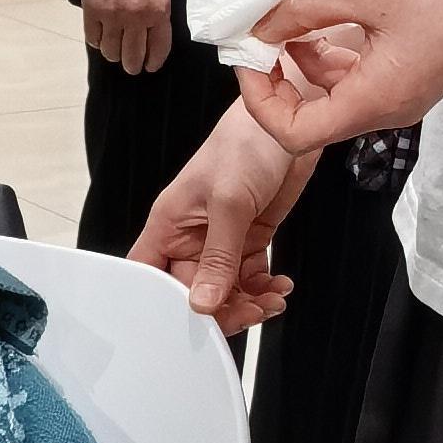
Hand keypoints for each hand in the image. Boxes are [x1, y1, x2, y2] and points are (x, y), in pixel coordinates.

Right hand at [82, 0, 173, 77]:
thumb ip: (157, 17)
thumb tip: (147, 42)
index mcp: (158, 13)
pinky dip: (97, 40)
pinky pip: (93, 38)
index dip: (152, 62)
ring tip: (114, 45)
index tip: (148, 66)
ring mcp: (111, 15)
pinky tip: (101, 33)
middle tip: (130, 63)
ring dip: (113, 52)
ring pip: (110, 52)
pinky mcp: (92, 10)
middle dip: (132, 64)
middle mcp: (135, 18)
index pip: (157, 49)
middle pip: (131, 56)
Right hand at [125, 104, 310, 331]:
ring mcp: (221, 239)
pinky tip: (279, 284)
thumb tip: (203, 302)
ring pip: (224, 290)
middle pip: (191, 292)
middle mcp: (191, 236)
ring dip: (249, 302)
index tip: (195, 322)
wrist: (293, 120)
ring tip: (271, 299)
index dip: (165, 305)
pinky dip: (265, 287)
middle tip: (248, 313)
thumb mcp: (229, 202)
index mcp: (169, 224)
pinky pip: (249, 277)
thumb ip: (218, 257)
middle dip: (220, 309)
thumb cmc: (246, 142)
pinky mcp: (249, 237)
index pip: (150, 277)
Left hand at [230, 0, 442, 155]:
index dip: (260, 101)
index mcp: (375, 100)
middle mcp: (386, 110)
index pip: (294, 134)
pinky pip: (354, 79)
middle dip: (276, 79)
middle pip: (309, 119)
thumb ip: (305, 8)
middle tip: (259, 35)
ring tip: (289, 16)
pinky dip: (329, 54)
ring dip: (301, 61)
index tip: (250, 56)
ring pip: (330, 95)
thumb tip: (259, 21)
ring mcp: (398, 97)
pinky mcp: (407, 79)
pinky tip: (321, 18)